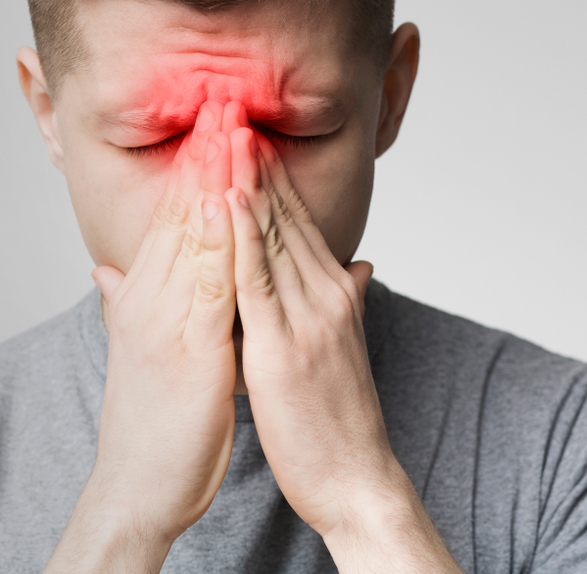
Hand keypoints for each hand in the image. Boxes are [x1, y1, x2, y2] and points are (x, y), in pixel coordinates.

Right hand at [46, 101, 237, 571]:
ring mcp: (164, 318)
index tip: (213, 122)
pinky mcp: (185, 346)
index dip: (193, 168)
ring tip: (228, 125)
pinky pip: (204, 282)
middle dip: (202, 154)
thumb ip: (128, 305)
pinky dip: (215, 238)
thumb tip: (111, 275)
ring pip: (189, 233)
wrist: (137, 483)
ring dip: (210, 177)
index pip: (171, 217)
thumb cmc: (151, 418)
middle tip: (221, 97)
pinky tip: (227, 202)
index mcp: (146, 296)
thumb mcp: (139, 350)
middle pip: (178, 211)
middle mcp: (149, 297)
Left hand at [223, 105, 461, 572]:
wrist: (358, 476)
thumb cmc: (342, 416)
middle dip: (257, 162)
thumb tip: (360, 266)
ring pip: (272, 235)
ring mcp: (308, 316)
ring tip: (227, 131)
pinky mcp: (285, 345)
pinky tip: (228, 199)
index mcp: (332, 293)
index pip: (298, 221)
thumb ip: (348, 301)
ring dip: (248, 180)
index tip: (248, 134)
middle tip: (232, 111)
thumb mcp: (345, 347)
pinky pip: (258, 280)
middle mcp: (325, 293)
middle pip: (285, 215)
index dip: (272, 176)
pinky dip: (243, 235)